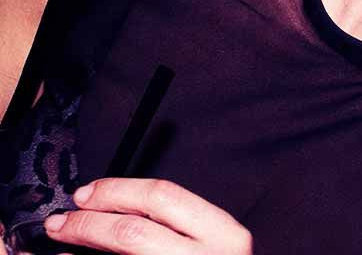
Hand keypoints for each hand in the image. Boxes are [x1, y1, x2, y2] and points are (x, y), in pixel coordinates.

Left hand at [43, 178, 252, 254]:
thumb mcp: (213, 244)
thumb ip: (176, 226)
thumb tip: (114, 210)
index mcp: (224, 235)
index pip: (163, 196)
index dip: (117, 190)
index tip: (87, 193)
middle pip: (132, 230)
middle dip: (88, 222)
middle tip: (61, 221)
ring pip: (123, 251)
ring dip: (82, 245)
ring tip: (62, 243)